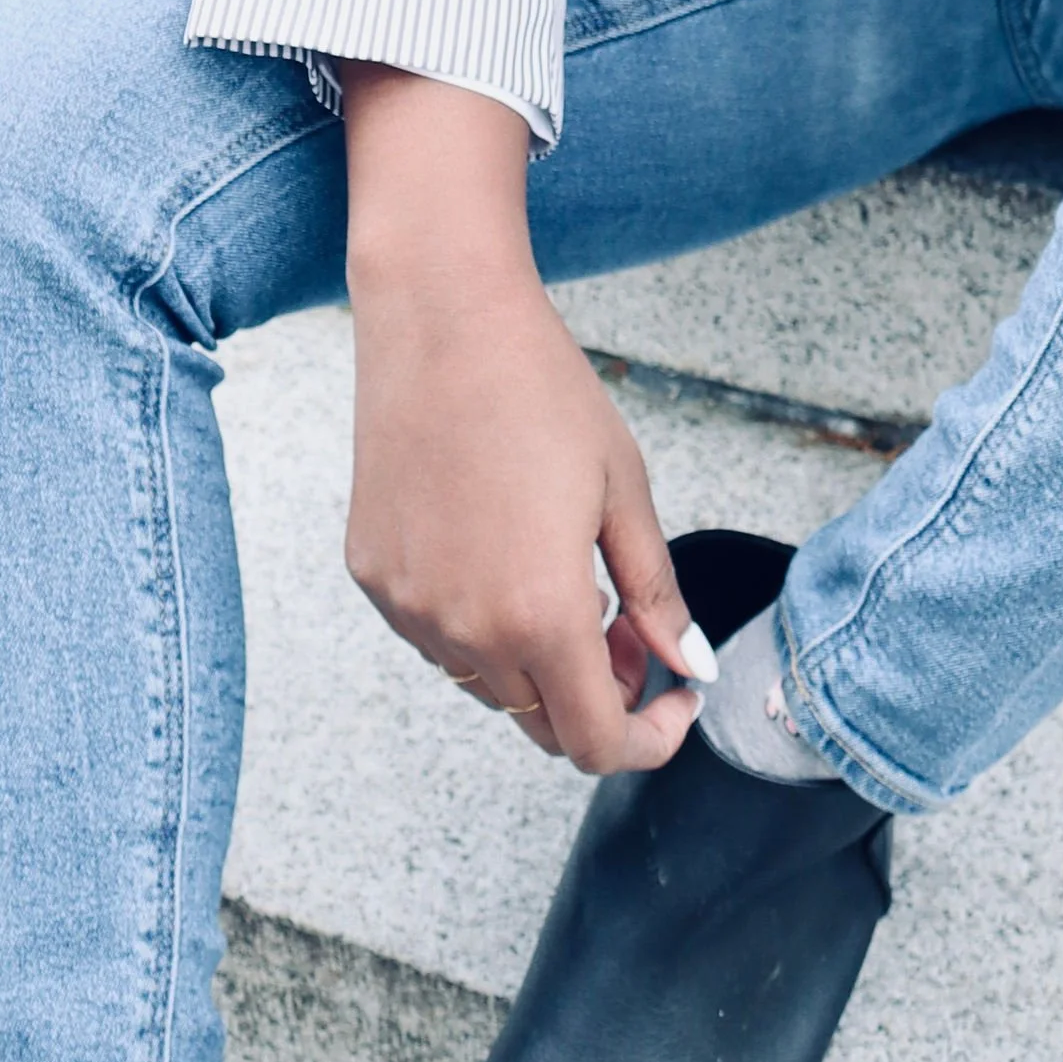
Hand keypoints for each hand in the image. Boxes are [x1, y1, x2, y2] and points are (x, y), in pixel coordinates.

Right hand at [340, 67, 707, 774]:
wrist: (442, 318)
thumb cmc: (542, 390)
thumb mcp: (622, 491)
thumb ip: (656, 597)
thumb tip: (689, 668)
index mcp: (540, 614)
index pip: (594, 742)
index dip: (646, 739)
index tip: (674, 700)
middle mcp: (465, 630)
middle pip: (541, 722)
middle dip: (599, 695)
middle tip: (630, 631)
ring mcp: (410, 608)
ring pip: (488, 684)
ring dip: (536, 662)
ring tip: (567, 579)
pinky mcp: (373, 577)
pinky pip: (438, 636)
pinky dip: (480, 624)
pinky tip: (502, 552)